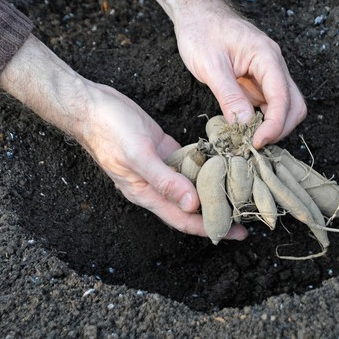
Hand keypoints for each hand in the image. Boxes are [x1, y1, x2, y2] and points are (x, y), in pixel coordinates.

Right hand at [0, 35, 247, 239]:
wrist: (91, 106)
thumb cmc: (110, 131)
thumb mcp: (138, 155)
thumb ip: (164, 181)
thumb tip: (192, 204)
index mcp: (147, 194)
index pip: (184, 220)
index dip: (210, 228)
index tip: (237, 233)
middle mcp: (156, 186)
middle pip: (192, 207)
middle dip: (219, 213)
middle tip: (248, 215)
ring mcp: (161, 168)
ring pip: (192, 186)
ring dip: (215, 190)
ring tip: (242, 193)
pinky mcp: (165, 151)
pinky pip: (189, 164)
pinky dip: (207, 167)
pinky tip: (226, 165)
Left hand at [130, 0, 306, 147]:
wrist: (196, 11)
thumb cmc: (200, 30)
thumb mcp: (210, 66)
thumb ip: (229, 96)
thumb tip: (244, 125)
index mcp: (267, 57)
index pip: (283, 98)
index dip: (274, 125)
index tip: (257, 143)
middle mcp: (274, 65)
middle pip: (294, 105)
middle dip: (279, 129)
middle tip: (254, 145)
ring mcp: (268, 73)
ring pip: (285, 107)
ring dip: (273, 126)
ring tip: (249, 139)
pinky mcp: (258, 80)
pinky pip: (269, 104)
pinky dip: (262, 120)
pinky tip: (245, 128)